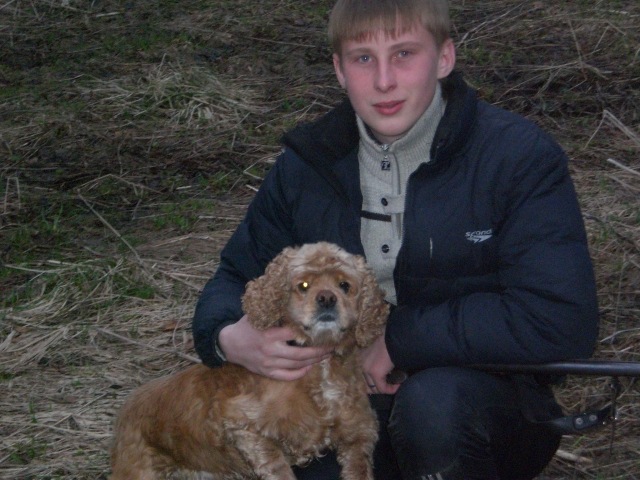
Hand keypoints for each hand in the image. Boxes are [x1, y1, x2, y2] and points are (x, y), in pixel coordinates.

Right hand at [218, 315, 332, 380]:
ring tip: (325, 355)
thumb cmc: (247, 326)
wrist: (229, 344)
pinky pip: (287, 376)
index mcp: (270, 334)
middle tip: (331, 347)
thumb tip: (294, 299)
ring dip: (313, 361)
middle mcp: (271, 350)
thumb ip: (275, 311)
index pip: (295, 334)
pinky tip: (309, 366)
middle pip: (301, 354)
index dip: (310, 333)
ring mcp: (269, 363)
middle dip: (318, 351)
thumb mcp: (259, 315)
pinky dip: (300, 373)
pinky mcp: (267, 372)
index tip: (322, 330)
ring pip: (297, 365)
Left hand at [359, 334, 400, 394]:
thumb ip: (379, 361)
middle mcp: (362, 365)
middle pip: (369, 384)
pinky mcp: (376, 374)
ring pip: (375, 388)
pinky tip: (398, 386)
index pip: (366, 377)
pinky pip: (383, 388)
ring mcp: (368, 370)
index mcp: (362, 359)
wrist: (394, 339)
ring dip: (386, 389)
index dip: (376, 382)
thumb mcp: (381, 352)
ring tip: (396, 386)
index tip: (387, 382)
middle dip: (380, 388)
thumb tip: (385, 372)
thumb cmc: (390, 344)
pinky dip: (391, 389)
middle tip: (391, 387)